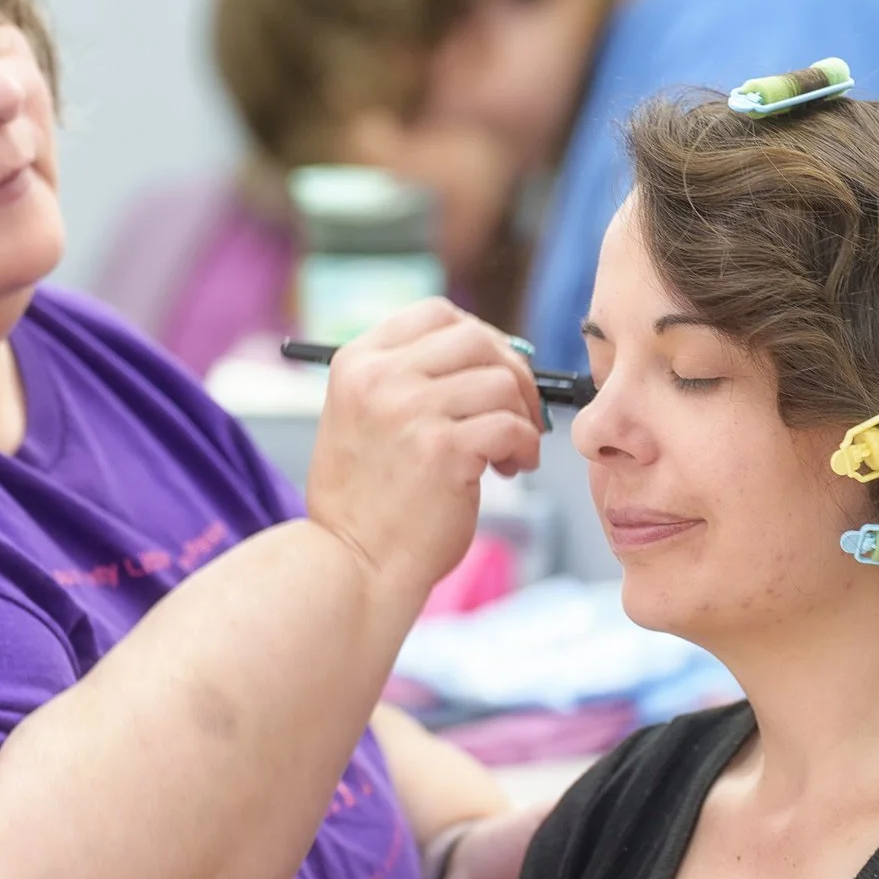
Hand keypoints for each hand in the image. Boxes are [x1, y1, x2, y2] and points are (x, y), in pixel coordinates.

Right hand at [305, 298, 544, 603]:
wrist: (353, 565)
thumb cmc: (366, 503)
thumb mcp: (362, 420)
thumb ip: (405, 380)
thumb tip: (488, 353)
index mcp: (358, 363)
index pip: (435, 313)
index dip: (479, 336)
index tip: (492, 372)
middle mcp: (380, 378)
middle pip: (476, 338)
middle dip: (512, 372)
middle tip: (518, 412)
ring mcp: (411, 411)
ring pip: (501, 381)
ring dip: (521, 416)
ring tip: (509, 452)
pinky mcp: (443, 450)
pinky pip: (511, 426)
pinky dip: (525, 447)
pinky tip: (512, 470)